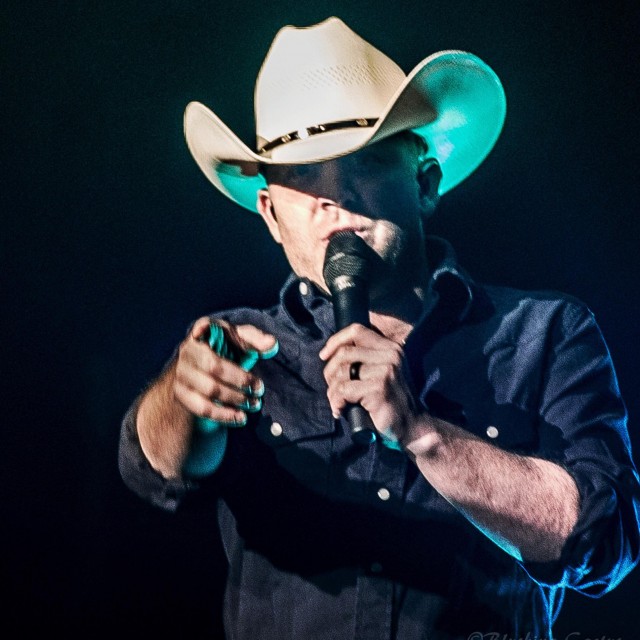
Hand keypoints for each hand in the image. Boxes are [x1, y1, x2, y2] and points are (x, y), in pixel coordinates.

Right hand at [174, 317, 277, 425]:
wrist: (200, 374)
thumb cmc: (225, 352)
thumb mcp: (240, 341)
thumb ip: (255, 340)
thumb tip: (271, 343)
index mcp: (203, 333)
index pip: (202, 326)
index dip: (202, 328)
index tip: (202, 330)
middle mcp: (188, 351)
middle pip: (214, 366)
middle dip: (240, 379)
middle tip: (259, 388)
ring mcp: (182, 374)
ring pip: (210, 390)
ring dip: (236, 399)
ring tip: (254, 404)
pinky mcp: (181, 394)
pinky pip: (203, 408)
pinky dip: (224, 415)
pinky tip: (240, 417)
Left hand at [319, 323, 417, 444]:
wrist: (412, 426)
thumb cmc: (390, 401)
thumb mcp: (382, 372)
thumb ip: (364, 359)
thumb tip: (330, 354)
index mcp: (390, 347)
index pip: (356, 330)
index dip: (335, 341)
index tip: (324, 356)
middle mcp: (390, 355)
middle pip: (344, 352)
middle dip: (330, 372)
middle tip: (332, 389)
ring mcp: (385, 371)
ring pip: (341, 372)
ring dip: (332, 391)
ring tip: (337, 402)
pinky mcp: (378, 388)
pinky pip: (343, 390)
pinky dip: (336, 402)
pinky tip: (340, 410)